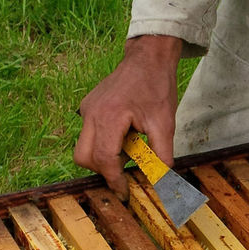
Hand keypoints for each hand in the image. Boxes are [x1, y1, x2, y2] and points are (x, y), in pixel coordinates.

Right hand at [74, 34, 181, 198]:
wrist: (148, 58)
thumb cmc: (157, 86)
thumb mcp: (165, 123)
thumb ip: (162, 155)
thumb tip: (162, 181)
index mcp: (110, 116)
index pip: (104, 159)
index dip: (114, 179)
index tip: (124, 192)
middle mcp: (92, 113)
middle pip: (83, 157)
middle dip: (102, 170)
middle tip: (124, 171)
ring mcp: (87, 109)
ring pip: (83, 147)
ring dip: (102, 156)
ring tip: (127, 147)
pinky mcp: (88, 106)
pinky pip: (88, 133)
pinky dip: (102, 142)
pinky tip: (123, 134)